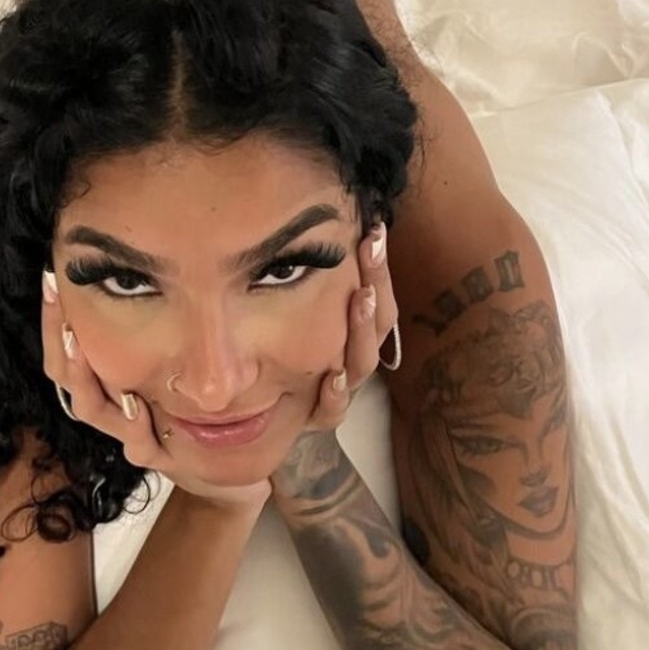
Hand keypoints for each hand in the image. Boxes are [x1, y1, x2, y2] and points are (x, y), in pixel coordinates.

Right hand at [40, 274, 270, 514]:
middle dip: (61, 339)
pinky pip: (139, 447)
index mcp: (111, 381)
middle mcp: (114, 408)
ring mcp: (133, 434)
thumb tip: (128, 275)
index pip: (68, 349)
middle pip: (69, 377)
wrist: (230, 466)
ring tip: (80, 348)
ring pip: (94, 410)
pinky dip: (134, 430)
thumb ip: (154, 324)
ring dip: (84, 379)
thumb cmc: (199, 405)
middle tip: (58, 302)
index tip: (52, 280)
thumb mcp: (176, 356)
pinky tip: (136, 408)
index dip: (55, 319)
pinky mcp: (161, 458)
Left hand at [270, 221, 395, 488]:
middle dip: (377, 281)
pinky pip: (332, 408)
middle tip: (371, 246)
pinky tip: (332, 375)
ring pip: (361, 361)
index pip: (377, 293)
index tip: (374, 229)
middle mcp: (353, 356)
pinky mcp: (318, 417)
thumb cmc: (282, 355)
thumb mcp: (294, 316)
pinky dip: (334, 393)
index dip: (379, 264)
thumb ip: (308, 279)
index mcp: (354, 330)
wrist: (269, 422)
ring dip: (362, 328)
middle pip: (379, 321)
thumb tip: (317, 227)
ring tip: (361, 298)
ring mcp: (340, 387)